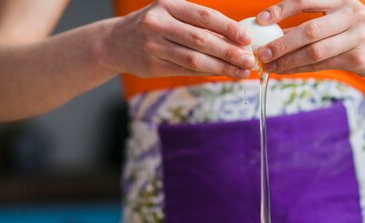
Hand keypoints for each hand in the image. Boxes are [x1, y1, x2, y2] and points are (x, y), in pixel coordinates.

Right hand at [103, 0, 255, 77]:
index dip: (228, 28)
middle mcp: (159, 24)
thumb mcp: (171, 14)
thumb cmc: (154, 27)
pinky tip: (223, 74)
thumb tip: (236, 37)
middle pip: (201, 40)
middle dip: (229, 51)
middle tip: (249, 60)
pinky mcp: (153, 66)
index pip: (204, 17)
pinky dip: (208, 73)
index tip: (247, 39)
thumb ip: (198, 24)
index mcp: (168, 5)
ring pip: (195, 59)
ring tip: (241, 71)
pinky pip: (186, 71)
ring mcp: (154, 46)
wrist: (116, 42)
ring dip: (222, 67)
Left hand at [255, 0, 364, 76]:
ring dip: (288, 61)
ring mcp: (356, 38)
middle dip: (281, 43)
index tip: (261, 20)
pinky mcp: (357, 59)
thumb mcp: (340, 16)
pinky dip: (300, 69)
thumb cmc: (358, 30)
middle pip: (309, 30)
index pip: (306, 0)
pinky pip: (321, 66)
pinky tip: (286, 71)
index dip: (281, 9)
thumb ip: (312, 21)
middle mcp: (350, 15)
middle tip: (261, 53)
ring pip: (314, 52)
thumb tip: (273, 31)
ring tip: (269, 66)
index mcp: (341, 0)